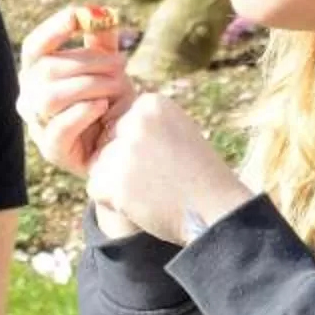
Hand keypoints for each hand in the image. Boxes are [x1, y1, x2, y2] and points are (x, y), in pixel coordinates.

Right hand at [16, 3, 135, 177]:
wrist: (126, 146)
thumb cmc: (113, 104)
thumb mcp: (110, 67)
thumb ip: (103, 40)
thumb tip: (100, 11)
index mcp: (39, 75)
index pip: (35, 48)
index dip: (52, 29)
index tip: (77, 15)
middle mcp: (30, 99)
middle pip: (47, 70)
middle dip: (88, 62)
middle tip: (121, 64)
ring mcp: (38, 127)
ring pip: (49, 98)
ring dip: (88, 86)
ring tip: (116, 87)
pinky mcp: (52, 151)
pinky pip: (58, 129)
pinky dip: (82, 113)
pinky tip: (102, 107)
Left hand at [81, 92, 252, 242]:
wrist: (218, 210)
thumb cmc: (199, 176)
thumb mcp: (177, 131)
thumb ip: (145, 122)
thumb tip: (107, 120)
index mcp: (151, 103)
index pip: (119, 125)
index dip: (138, 150)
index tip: (165, 160)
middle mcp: (135, 120)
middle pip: (106, 144)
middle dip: (124, 165)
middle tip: (159, 178)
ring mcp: (124, 150)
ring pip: (99, 166)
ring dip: (118, 184)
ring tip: (153, 189)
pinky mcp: (115, 180)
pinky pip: (96, 189)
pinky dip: (114, 201)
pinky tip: (144, 202)